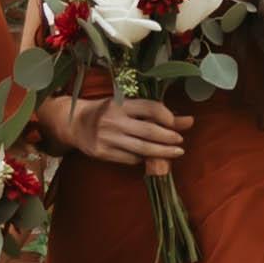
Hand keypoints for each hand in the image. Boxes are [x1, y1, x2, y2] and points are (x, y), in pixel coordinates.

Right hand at [75, 96, 189, 168]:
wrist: (74, 123)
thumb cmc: (106, 112)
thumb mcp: (127, 106)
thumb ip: (155, 113)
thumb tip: (189, 121)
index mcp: (120, 103)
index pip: (150, 108)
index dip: (167, 115)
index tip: (175, 123)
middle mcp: (113, 120)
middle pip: (149, 131)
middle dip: (168, 138)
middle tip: (180, 142)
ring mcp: (107, 137)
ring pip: (142, 148)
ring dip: (162, 152)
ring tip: (176, 153)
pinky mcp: (102, 153)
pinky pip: (130, 159)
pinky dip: (143, 159)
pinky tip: (151, 157)